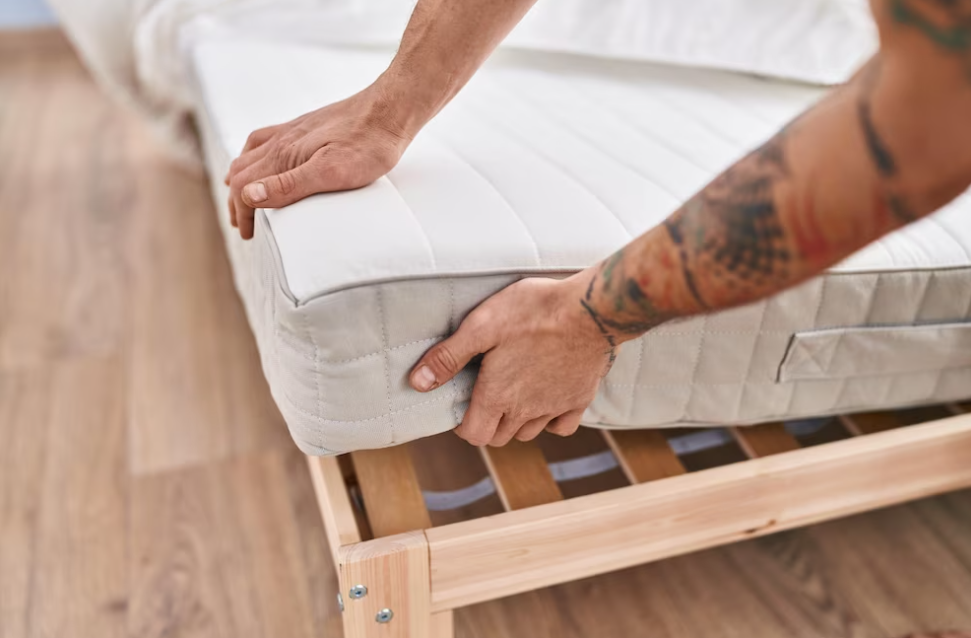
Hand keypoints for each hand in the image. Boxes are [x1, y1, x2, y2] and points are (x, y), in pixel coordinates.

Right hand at [225, 81, 416, 239]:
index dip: (242, 213)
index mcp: (283, 155)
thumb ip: (289, 185)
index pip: (244, 187)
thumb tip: (248, 195)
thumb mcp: (331, 173)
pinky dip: (253, 155)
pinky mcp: (306, 126)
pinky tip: (264, 159)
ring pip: (250, 154)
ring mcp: (292, 130)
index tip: (249, 234)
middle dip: (237, 200)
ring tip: (243, 196)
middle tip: (243, 225)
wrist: (389, 110)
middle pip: (241, 171)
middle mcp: (281, 140)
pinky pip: (266, 139)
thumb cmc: (368, 145)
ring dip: (241, 177)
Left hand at [408, 273, 615, 446]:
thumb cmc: (533, 311)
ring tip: (512, 394)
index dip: (463, 425)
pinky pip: (561, 426)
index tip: (462, 406)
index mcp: (498, 396)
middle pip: (499, 437)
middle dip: (486, 422)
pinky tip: (546, 399)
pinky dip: (550, 420)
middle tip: (484, 395)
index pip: (474, 435)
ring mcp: (555, 407)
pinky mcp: (580, 399)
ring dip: (515, 421)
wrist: (591, 309)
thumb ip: (448, 357)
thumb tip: (417, 383)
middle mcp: (526, 411)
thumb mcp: (481, 326)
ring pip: (528, 432)